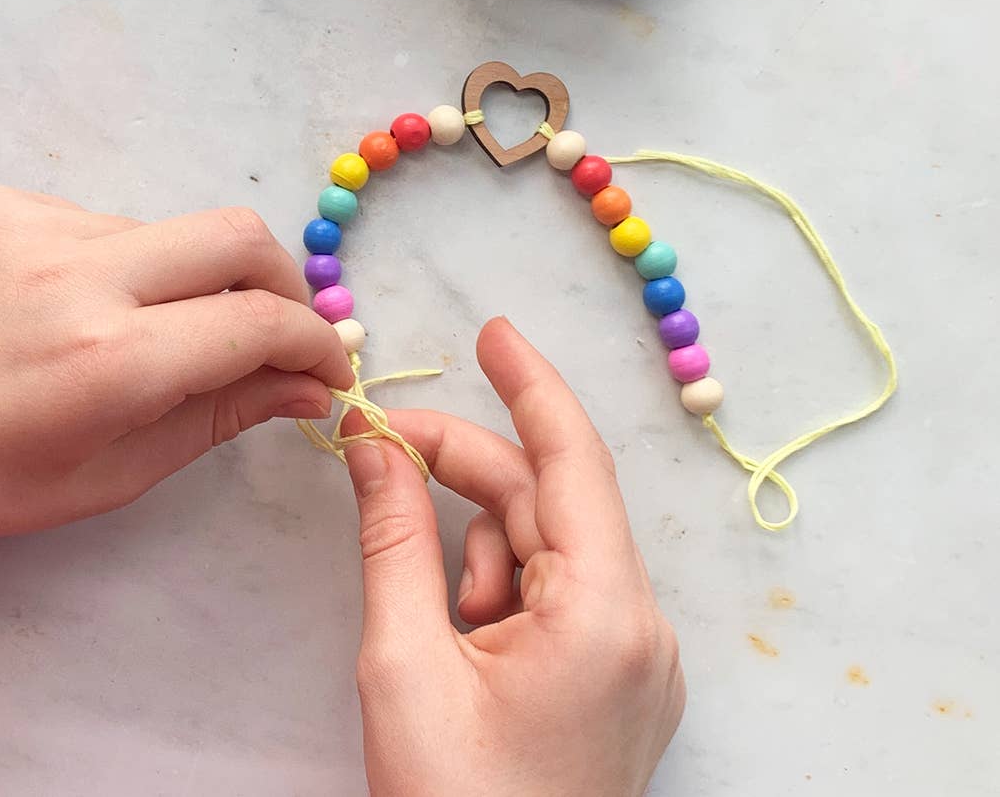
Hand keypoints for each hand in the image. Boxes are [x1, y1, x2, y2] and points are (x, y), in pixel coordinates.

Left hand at [0, 187, 352, 536]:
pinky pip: (98, 221)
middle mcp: (81, 275)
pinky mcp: (3, 198)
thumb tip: (308, 384)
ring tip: (142, 330)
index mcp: (109, 362)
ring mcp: (38, 223)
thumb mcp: (109, 473)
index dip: (312, 341)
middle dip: (280, 278)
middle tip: (277, 323)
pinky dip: (114, 262)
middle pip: (236, 234)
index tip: (323, 365)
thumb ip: (219, 416)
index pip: (258, 321)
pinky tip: (70, 306)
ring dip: (184, 277)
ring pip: (164, 230)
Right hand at [343, 318, 683, 796]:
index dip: (529, 384)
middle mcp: (639, 627)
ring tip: (429, 626)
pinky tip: (456, 641)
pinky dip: (493, 589)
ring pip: (543, 548)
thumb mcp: (404, 661)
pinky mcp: (616, 682)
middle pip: (546, 501)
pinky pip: (552, 594)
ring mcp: (634, 659)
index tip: (491, 329)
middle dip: (462, 467)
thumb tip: (373, 441)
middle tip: (376, 442)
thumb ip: (391, 536)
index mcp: (605, 614)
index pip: (571, 460)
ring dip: (472, 549)